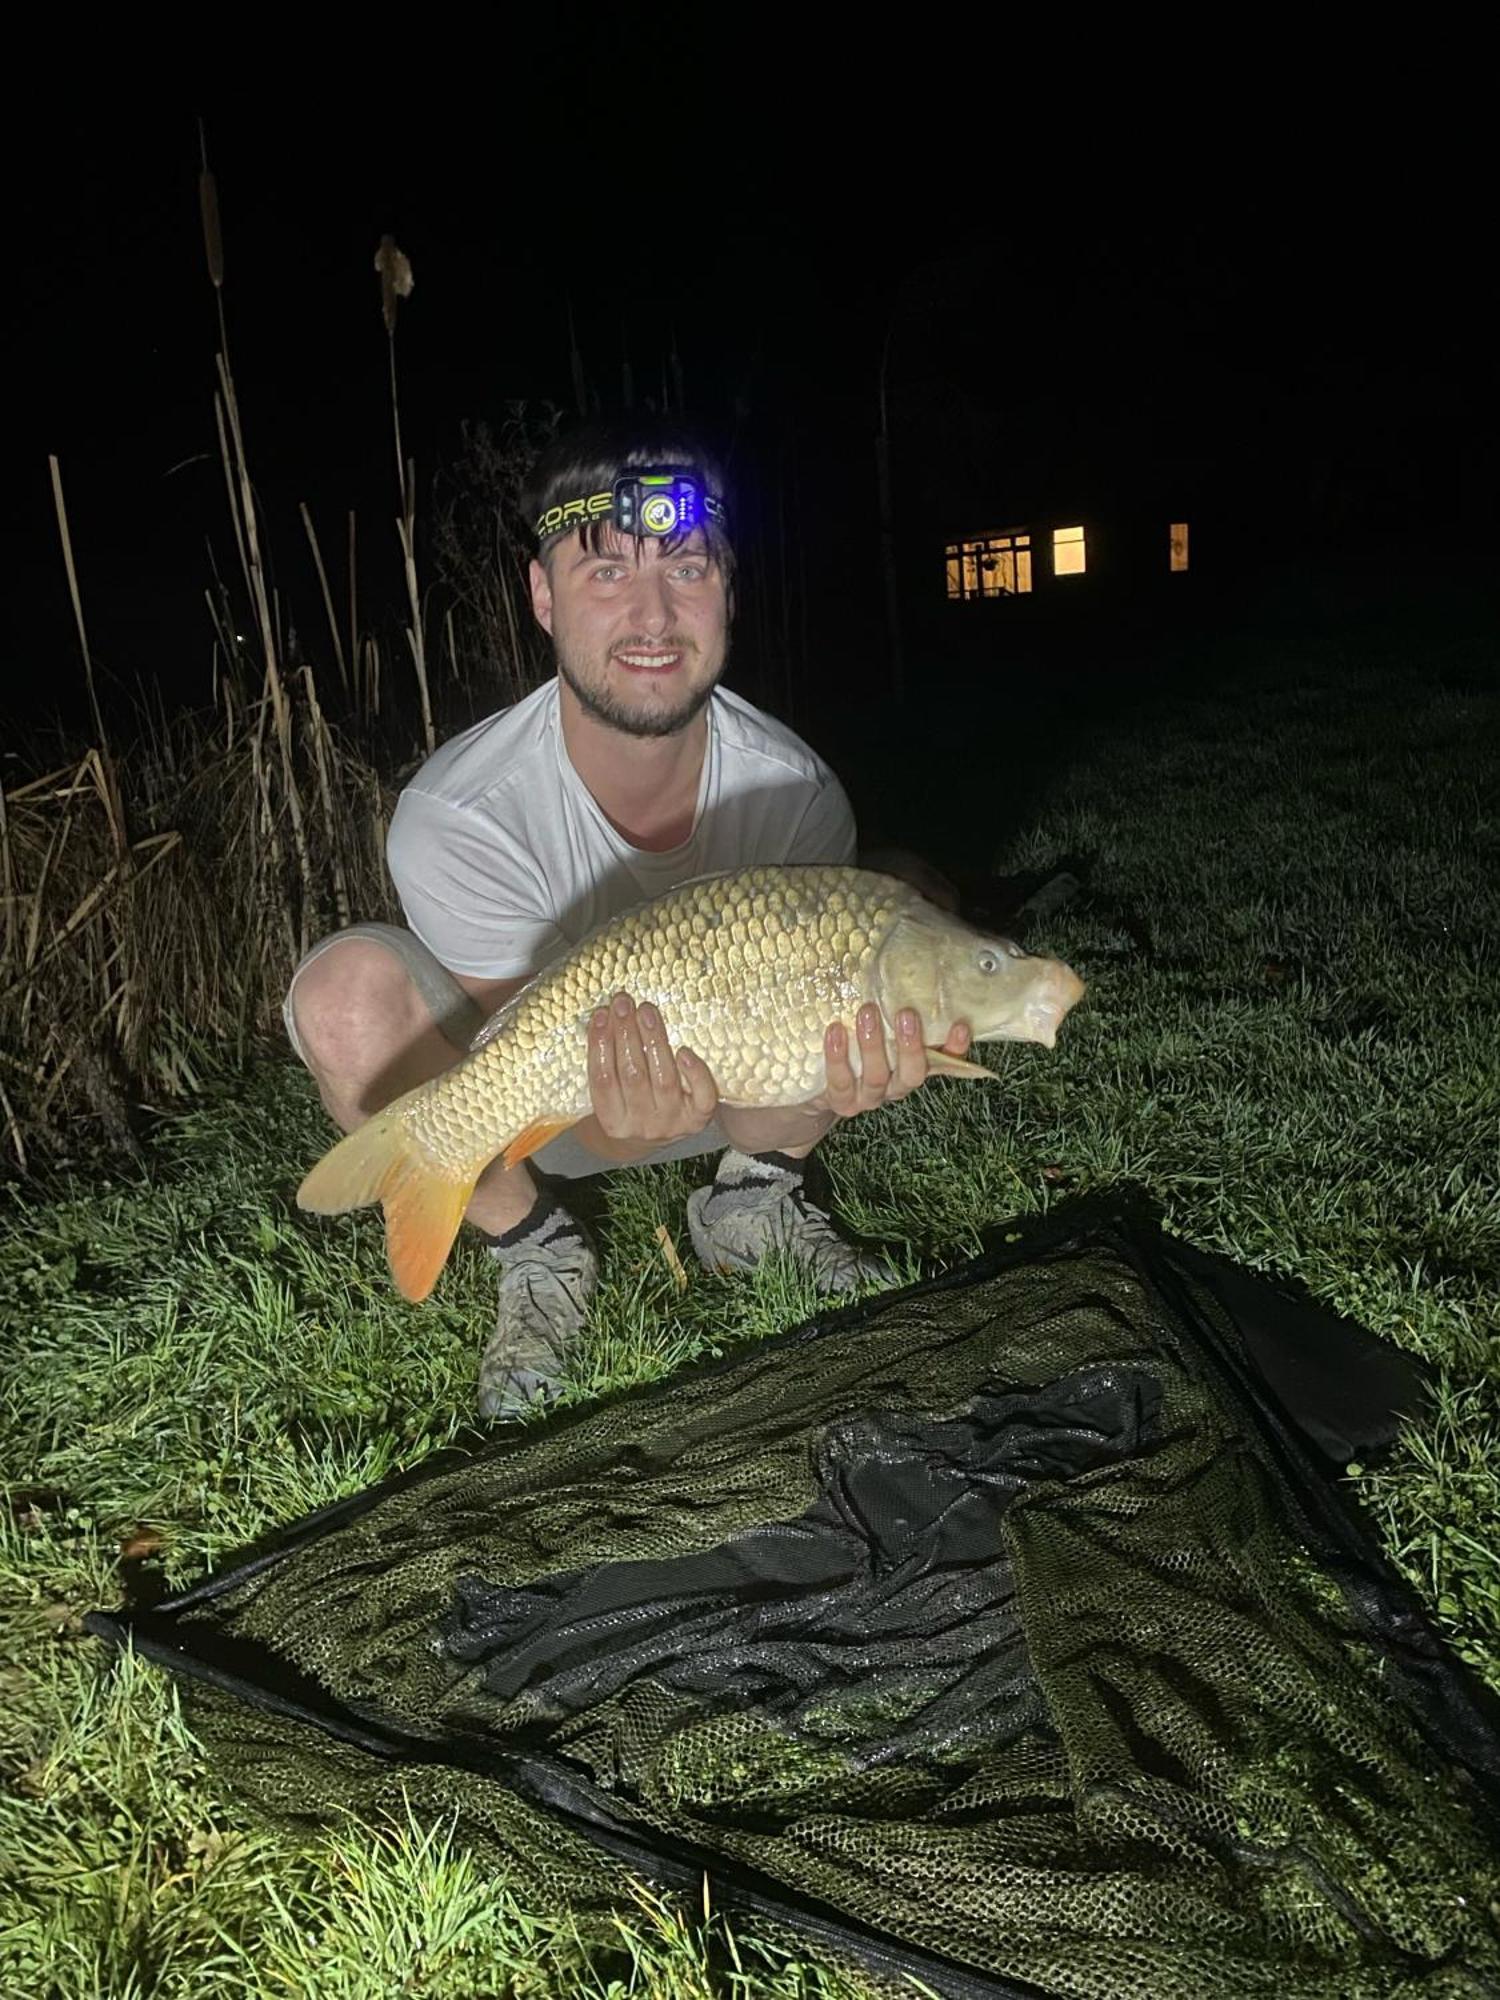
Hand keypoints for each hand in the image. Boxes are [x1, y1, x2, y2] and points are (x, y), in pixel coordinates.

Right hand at [587, 993, 718, 1145]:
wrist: (654, 1141)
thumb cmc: (629, 1106)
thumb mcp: (610, 1097)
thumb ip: (606, 1064)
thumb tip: (604, 1017)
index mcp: (613, 1122)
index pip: (603, 1081)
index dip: (599, 1046)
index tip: (600, 1014)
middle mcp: (642, 1126)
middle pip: (633, 1075)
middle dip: (626, 1034)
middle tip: (623, 1003)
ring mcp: (672, 1123)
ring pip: (664, 1078)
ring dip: (654, 1040)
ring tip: (646, 1011)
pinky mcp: (698, 1119)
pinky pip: (702, 1096)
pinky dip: (695, 1073)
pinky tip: (684, 1050)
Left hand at [818, 1006, 971, 1120]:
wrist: (822, 1087)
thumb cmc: (859, 1045)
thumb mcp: (881, 1027)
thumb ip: (894, 1008)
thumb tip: (904, 963)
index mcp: (914, 1066)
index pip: (945, 1061)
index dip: (955, 1048)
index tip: (960, 1025)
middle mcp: (897, 1085)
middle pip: (912, 1073)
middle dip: (911, 1045)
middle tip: (906, 1014)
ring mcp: (870, 1096)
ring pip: (877, 1076)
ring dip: (873, 1045)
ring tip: (867, 1012)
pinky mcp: (843, 1101)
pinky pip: (841, 1082)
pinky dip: (838, 1056)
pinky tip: (835, 1030)